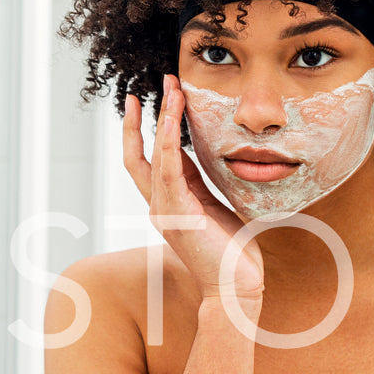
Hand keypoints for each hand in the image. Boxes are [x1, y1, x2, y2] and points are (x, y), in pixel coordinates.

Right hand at [123, 75, 264, 308]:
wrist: (234, 289)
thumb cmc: (232, 254)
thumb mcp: (216, 208)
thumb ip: (205, 185)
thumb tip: (208, 157)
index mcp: (168, 204)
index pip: (150, 159)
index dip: (150, 128)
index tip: (156, 98)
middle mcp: (159, 206)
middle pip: (139, 154)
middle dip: (145, 118)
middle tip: (154, 85)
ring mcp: (165, 211)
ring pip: (153, 156)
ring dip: (160, 120)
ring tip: (168, 90)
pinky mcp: (178, 215)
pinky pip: (168, 170)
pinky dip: (168, 142)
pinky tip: (172, 119)